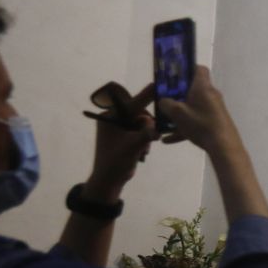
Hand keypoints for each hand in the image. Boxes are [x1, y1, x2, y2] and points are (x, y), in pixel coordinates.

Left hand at [86, 82, 156, 198]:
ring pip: (142, 123)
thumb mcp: (133, 146)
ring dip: (146, 135)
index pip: (131, 103)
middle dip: (147, 125)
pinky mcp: (125, 136)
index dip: (146, 96)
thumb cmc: (116, 162)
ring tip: (143, 149)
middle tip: (153, 136)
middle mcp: (113, 118)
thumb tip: (156, 123)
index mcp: (109, 117)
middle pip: (139, 113)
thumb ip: (146, 132)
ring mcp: (119, 127)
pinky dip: (145, 140)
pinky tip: (142, 151)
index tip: (158, 86)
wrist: (109, 181)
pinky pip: (141, 131)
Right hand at [157, 66, 241, 155]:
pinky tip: (169, 140)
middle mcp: (210, 95)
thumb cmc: (200, 123)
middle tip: (165, 100)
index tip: (174, 76)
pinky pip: (196, 120)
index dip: (187, 69)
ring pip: (193, 107)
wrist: (223, 145)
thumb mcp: (177, 113)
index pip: (199, 68)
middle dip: (178, 95)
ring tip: (164, 123)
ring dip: (179, 114)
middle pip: (193, 89)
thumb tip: (163, 101)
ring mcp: (214, 109)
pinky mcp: (215, 121)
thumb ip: (166, 104)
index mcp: (203, 86)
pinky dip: (184, 127)